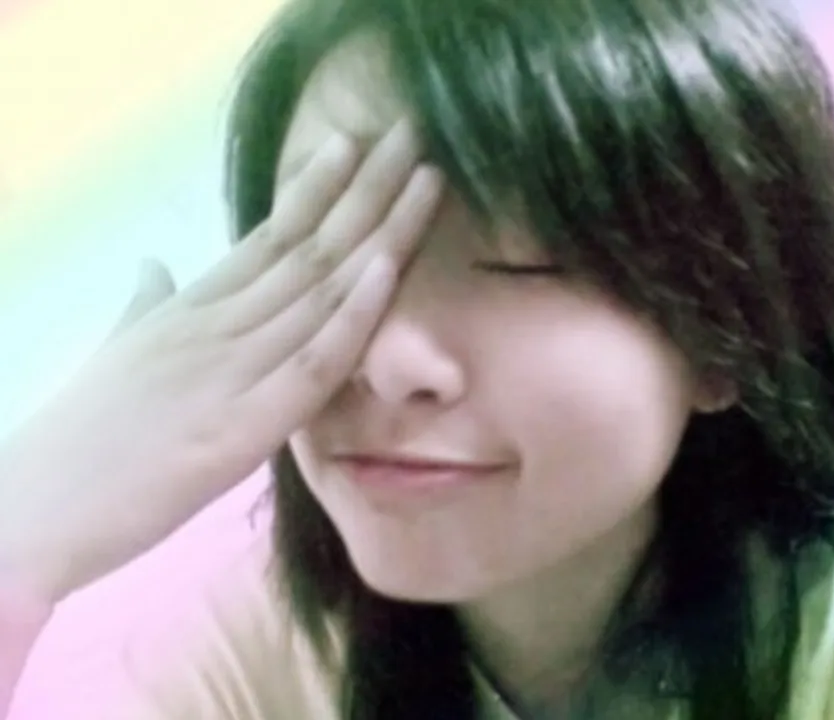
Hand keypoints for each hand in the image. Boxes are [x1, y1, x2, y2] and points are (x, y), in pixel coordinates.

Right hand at [0, 119, 443, 603]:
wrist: (34, 509)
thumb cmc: (81, 438)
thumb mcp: (120, 354)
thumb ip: (147, 305)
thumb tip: (155, 265)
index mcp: (192, 308)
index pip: (267, 236)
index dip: (315, 187)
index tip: (354, 142)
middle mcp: (217, 323)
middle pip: (307, 247)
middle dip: (366, 188)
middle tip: (409, 131)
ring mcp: (230, 369)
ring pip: (319, 291)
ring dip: (378, 233)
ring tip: (424, 177)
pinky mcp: (241, 426)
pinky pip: (309, 363)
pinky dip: (350, 315)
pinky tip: (384, 268)